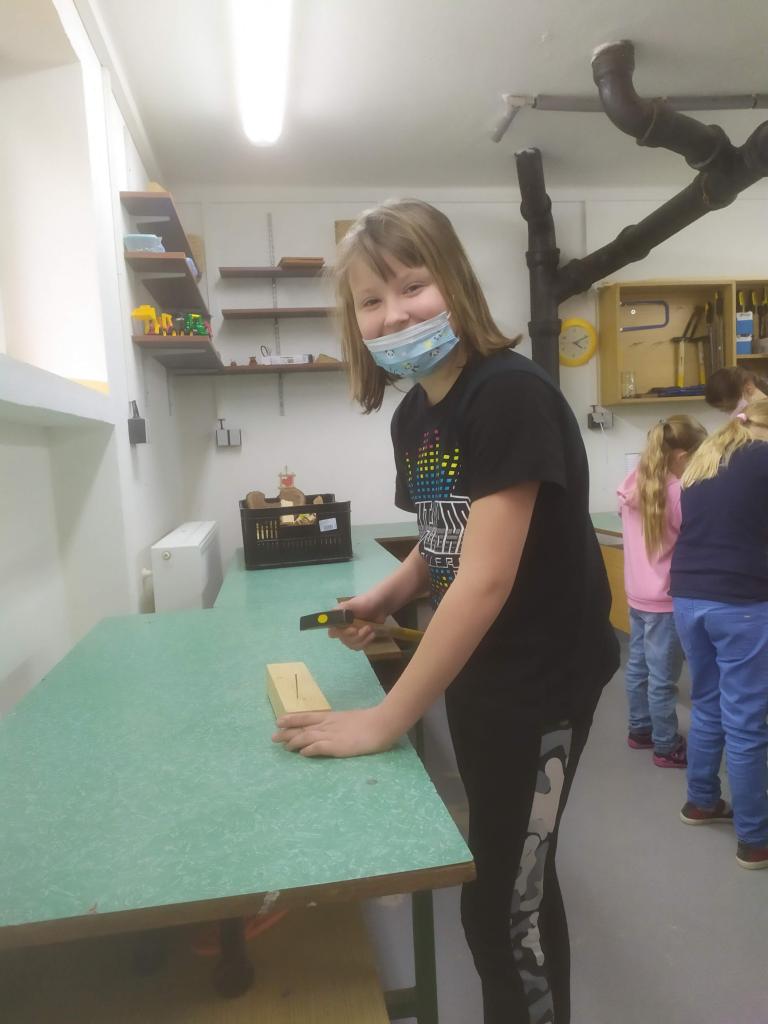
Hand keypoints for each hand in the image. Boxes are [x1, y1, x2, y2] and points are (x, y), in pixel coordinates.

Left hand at [271, 706, 398, 757]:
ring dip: (294, 741)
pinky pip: (320, 747)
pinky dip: (309, 749)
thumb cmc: (370, 722)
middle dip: (287, 732)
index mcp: (331, 717)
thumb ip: (339, 724)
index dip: (292, 719)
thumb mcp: (350, 719)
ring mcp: (332, 735)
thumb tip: (329, 730)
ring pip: (307, 736)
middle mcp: (328, 725)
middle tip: (273, 737)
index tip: (279, 721)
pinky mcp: (337, 745)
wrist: (382, 723)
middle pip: (303, 727)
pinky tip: (302, 753)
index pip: (307, 717)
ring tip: (284, 747)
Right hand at [329, 594, 387, 651]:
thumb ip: (341, 609)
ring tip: (371, 629)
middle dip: (357, 636)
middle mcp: (342, 629)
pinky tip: (372, 634)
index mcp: (338, 620)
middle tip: (367, 627)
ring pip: (352, 645)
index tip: (353, 630)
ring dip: (362, 639)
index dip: (341, 634)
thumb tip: (331, 615)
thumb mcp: (352, 603)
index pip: (333, 632)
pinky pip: (359, 646)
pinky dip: (366, 642)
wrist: (379, 605)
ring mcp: (351, 636)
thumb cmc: (365, 603)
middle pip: (344, 640)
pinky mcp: (359, 640)